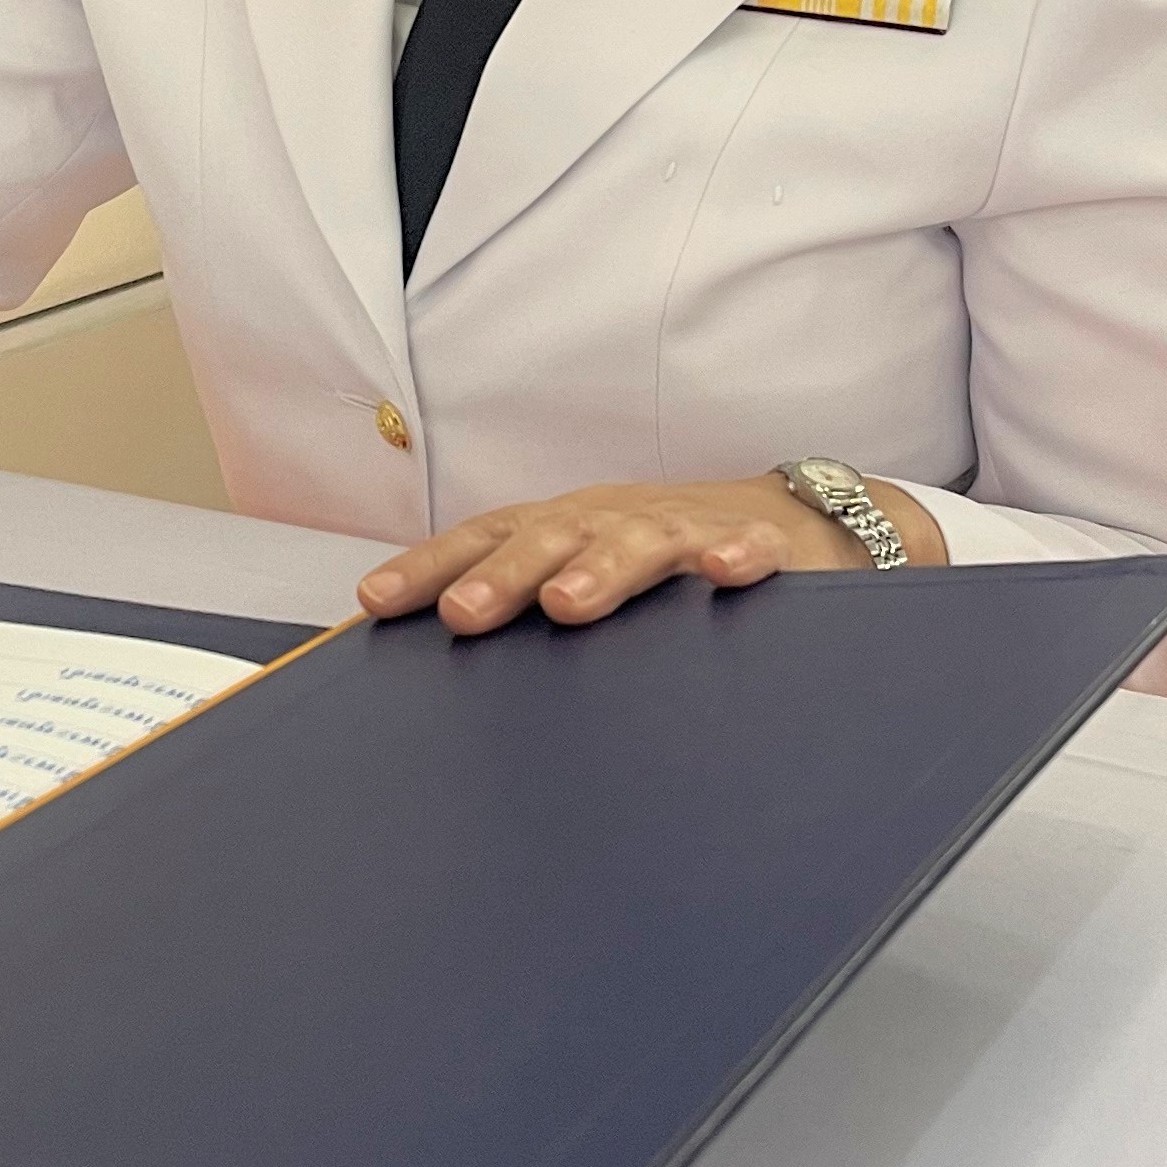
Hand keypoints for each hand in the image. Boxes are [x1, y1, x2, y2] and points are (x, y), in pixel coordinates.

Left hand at [356, 469, 939, 634]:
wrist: (791, 518)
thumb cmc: (662, 558)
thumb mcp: (583, 573)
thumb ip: (520, 609)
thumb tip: (427, 648)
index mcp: (563, 529)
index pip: (485, 537)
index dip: (430, 566)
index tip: (375, 602)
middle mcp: (613, 521)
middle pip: (551, 537)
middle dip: (504, 576)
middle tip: (462, 617)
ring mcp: (686, 530)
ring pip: (639, 541)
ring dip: (601, 568)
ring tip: (568, 604)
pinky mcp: (760, 546)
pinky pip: (748, 549)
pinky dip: (736, 557)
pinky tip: (724, 576)